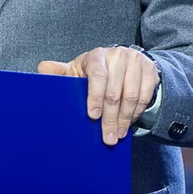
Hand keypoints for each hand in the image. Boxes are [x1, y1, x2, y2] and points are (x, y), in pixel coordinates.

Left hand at [38, 46, 159, 145]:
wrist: (125, 62)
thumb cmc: (96, 70)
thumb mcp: (78, 70)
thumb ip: (61, 72)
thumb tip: (41, 68)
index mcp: (97, 56)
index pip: (98, 76)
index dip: (95, 97)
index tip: (92, 116)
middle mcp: (118, 56)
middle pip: (115, 92)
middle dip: (110, 118)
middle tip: (107, 137)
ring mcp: (137, 63)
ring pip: (131, 97)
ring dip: (124, 119)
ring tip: (117, 134)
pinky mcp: (151, 71)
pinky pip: (145, 97)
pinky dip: (137, 112)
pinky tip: (129, 123)